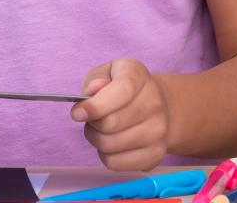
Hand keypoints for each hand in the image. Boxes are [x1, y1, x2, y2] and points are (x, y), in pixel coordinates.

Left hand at [73, 58, 171, 172]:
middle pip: (110, 123)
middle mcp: (154, 103)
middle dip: (92, 122)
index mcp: (139, 76)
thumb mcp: (108, 72)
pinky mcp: (155, 155)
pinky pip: (115, 163)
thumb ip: (95, 78)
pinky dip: (106, 156)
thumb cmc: (123, 88)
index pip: (122, 91)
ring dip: (96, 139)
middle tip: (91, 118)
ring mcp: (158, 131)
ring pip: (110, 145)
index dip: (96, 105)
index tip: (78, 113)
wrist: (156, 105)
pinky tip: (112, 143)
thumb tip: (91, 90)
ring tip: (101, 129)